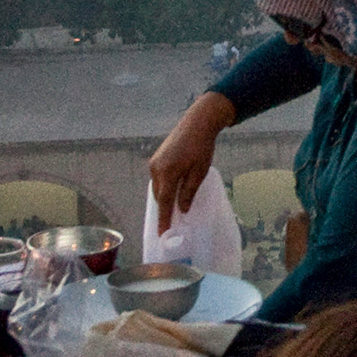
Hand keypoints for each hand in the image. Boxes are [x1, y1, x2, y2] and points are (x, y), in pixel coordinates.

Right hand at [145, 94, 231, 232]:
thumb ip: (189, 192)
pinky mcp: (156, 158)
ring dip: (164, 198)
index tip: (162, 233)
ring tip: (173, 209)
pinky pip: (158, 179)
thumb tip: (181, 210)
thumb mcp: (200, 172)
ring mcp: (154, 163)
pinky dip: (164, 187)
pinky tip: (172, 191)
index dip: (164, 219)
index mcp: (168, 173)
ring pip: (157, 188)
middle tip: (171, 224)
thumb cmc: (202, 147)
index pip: (164, 202)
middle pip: (159, 196)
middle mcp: (156, 169)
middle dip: (164, 210)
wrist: (197, 123)